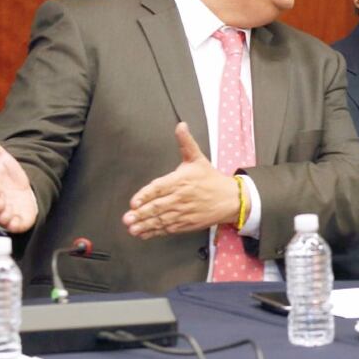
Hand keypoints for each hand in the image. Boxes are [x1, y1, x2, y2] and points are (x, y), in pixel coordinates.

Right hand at [0, 125, 37, 233]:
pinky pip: (15, 225)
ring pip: (1, 216)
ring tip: (6, 212)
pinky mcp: (18, 220)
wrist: (22, 189)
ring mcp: (6, 212)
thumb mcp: (0, 158)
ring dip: (3, 215)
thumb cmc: (6, 175)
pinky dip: (15, 225)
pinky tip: (17, 223)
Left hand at [122, 123, 241, 239]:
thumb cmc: (212, 179)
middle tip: (128, 218)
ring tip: (132, 228)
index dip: (146, 195)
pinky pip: (168, 228)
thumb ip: (186, 142)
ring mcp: (184, 212)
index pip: (160, 188)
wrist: (231, 199)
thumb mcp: (198, 158)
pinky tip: (144, 233)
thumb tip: (180, 125)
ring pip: (161, 219)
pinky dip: (155, 232)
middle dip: (142, 213)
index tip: (134, 202)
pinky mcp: (187, 224)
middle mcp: (181, 197)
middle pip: (158, 206)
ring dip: (145, 225)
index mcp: (182, 180)